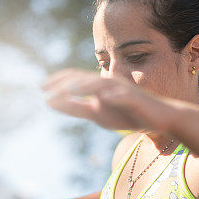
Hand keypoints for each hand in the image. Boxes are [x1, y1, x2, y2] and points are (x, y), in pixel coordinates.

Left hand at [41, 68, 173, 132]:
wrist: (158, 119)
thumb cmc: (126, 114)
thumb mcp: (97, 114)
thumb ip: (76, 108)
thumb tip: (52, 103)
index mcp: (99, 86)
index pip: (75, 79)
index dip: (58, 80)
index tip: (40, 87)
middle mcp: (110, 83)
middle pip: (85, 79)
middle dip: (66, 83)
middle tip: (48, 88)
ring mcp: (124, 90)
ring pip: (102, 84)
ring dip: (85, 86)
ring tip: (69, 89)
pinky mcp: (137, 99)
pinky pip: (125, 96)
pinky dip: (115, 96)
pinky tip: (104, 99)